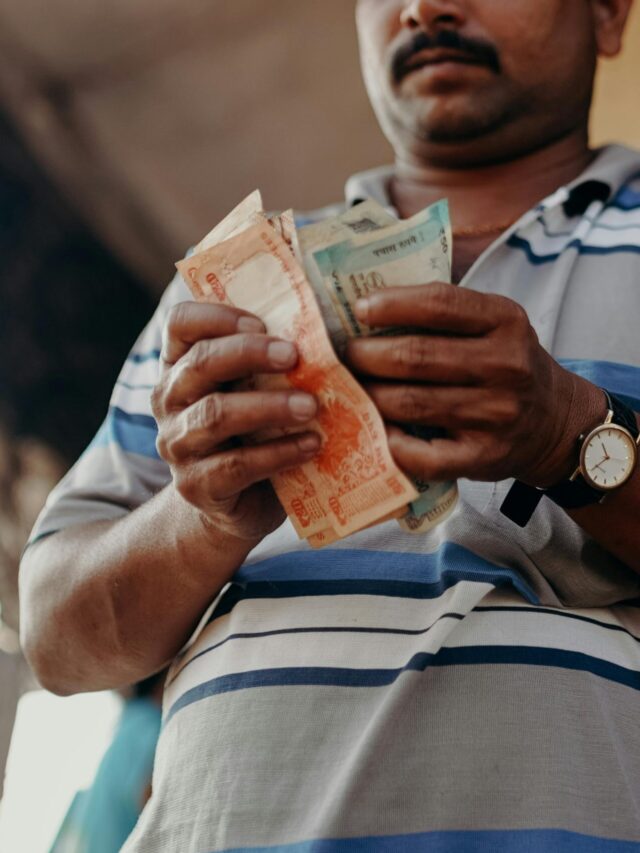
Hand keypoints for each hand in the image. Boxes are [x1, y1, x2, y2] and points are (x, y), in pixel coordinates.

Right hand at [151, 302, 319, 541]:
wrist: (238, 506)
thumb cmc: (254, 434)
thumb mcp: (254, 392)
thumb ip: (268, 363)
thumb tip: (320, 329)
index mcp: (180, 366)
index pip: (180, 323)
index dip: (217, 316)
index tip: (262, 323)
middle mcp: (170, 401)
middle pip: (200, 364)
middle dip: (249, 354)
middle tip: (295, 355)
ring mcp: (178, 445)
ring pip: (215, 415)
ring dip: (268, 406)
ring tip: (310, 405)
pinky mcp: (196, 485)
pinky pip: (237, 465)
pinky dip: (278, 453)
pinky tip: (311, 445)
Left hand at [345, 283, 604, 486]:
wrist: (555, 423)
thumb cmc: (506, 365)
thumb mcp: (495, 325)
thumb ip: (446, 314)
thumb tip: (367, 307)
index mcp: (506, 321)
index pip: (440, 303)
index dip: (392, 304)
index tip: (359, 308)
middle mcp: (505, 366)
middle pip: (415, 357)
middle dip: (366, 355)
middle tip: (346, 356)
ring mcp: (496, 415)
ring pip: (410, 403)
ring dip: (370, 395)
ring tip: (352, 388)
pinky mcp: (483, 456)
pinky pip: (422, 454)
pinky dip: (390, 443)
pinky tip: (376, 431)